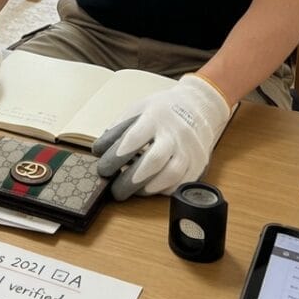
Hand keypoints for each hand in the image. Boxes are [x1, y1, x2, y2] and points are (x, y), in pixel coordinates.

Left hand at [93, 74, 232, 199]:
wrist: (198, 106)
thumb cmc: (162, 110)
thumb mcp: (138, 109)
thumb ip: (119, 128)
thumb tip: (100, 150)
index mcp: (155, 117)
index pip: (135, 137)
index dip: (118, 155)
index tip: (103, 168)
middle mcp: (174, 133)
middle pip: (154, 160)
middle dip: (131, 179)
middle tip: (114, 190)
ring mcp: (189, 150)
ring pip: (171, 175)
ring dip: (147, 188)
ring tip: (131, 191)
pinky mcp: (198, 164)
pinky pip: (181, 184)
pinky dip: (163, 190)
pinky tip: (150, 189)